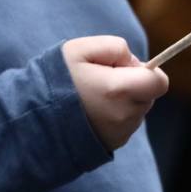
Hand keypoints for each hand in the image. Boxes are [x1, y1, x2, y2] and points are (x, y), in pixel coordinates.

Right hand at [62, 36, 168, 150]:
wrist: (32, 119)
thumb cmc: (56, 80)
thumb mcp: (81, 49)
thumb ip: (116, 47)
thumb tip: (134, 62)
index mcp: (119, 90)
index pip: (159, 82)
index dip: (147, 71)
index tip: (125, 68)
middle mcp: (124, 116)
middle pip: (147, 94)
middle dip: (131, 84)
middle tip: (101, 81)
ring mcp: (120, 133)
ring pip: (137, 109)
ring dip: (123, 100)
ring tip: (92, 97)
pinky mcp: (114, 144)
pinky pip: (126, 124)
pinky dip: (115, 115)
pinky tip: (91, 112)